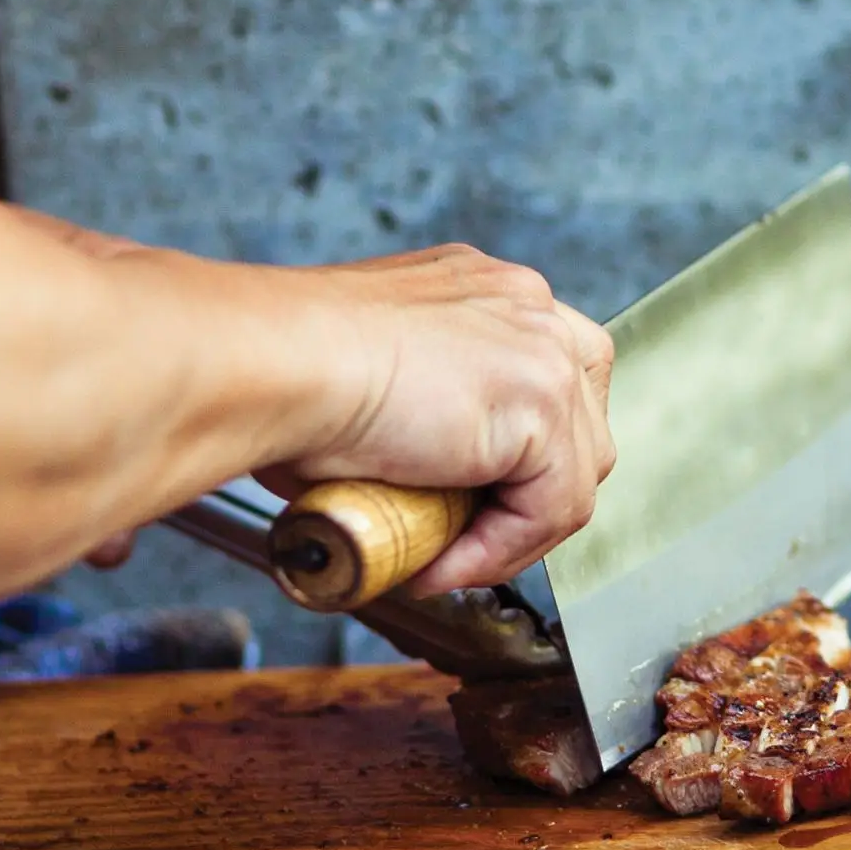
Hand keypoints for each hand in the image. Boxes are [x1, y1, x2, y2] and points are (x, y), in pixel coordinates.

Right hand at [256, 244, 615, 595]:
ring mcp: (540, 347)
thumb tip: (403, 473)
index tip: (467, 498)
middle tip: (463, 532)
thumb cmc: (281, 368)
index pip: (540, 371)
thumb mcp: (361, 373)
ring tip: (440, 555)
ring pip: (574, 468)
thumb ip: (409, 407)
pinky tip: (437, 563)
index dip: (516, 449)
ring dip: (513, 529)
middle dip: (533, 485)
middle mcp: (521, 303)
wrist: (272, 361)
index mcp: (478, 287)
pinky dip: (500, 551)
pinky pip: (551, 507)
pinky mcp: (542, 402)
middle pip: (578, 415)